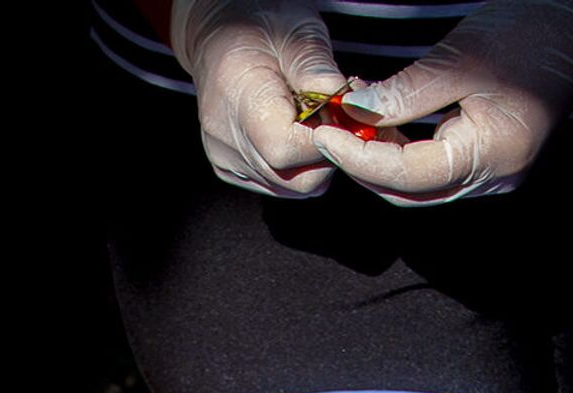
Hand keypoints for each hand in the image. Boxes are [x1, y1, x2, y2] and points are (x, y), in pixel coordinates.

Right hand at [171, 0, 346, 197]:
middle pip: (295, 177)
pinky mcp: (231, 171)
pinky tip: (295, 133)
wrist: (222, 36)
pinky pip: (280, 184)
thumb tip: (350, 105)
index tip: (342, 117)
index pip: (286, 148)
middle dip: (328, 151)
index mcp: (238, 97)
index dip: (326, 139)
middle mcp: (225, 138)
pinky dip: (299, 165)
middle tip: (333, 115)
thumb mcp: (299, 34)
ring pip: (292, 186)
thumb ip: (321, 73)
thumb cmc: (260, 26)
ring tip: (312, 120)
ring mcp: (226, 160)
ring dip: (315, 159)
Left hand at [310, 0, 572, 205]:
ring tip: (354, 115)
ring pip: (419, 185)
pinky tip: (383, 116)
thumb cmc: (528, 32)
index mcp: (491, 156)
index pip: (409, 175)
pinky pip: (435, 169)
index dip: (360, 158)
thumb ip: (406, 93)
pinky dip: (403, 149)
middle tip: (331, 127)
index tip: (325, 135)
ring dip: (381, 156)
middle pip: (410, 191)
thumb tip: (357, 111)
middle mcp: (494, 178)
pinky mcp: (489, 161)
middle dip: (365, 163)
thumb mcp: (458, 58)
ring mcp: (493, 174)